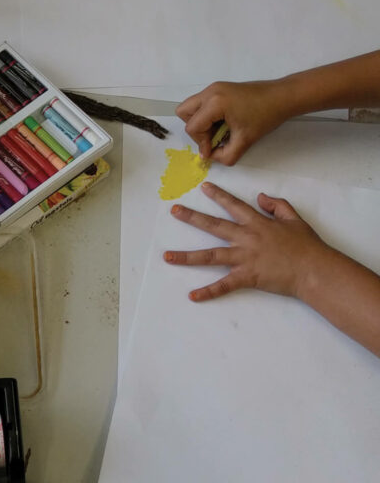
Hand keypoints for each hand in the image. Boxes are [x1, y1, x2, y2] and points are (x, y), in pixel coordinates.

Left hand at [163, 182, 343, 302]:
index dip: (218, 195)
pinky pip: (224, 286)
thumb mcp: (294, 219)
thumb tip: (260, 196)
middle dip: (192, 217)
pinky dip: (208, 292)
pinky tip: (193, 296)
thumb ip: (277, 205)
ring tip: (167, 257)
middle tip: (174, 211)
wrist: (315, 270)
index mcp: (257, 223)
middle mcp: (246, 238)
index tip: (204, 187)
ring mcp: (244, 258)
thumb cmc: (307, 246)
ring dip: (187, 257)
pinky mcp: (247, 277)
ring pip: (210, 256)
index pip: (234, 205)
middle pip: (214, 226)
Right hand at [176, 80, 289, 164]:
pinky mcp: (219, 88)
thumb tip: (211, 157)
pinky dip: (207, 115)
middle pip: (184, 112)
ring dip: (200, 121)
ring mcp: (214, 88)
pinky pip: (202, 103)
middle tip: (212, 137)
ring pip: (191, 106)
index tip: (212, 151)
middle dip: (195, 128)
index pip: (193, 126)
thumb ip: (225, 155)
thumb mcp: (245, 141)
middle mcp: (210, 92)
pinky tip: (223, 122)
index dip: (200, 143)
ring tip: (218, 130)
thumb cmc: (266, 117)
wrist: (283, 97)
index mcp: (214, 103)